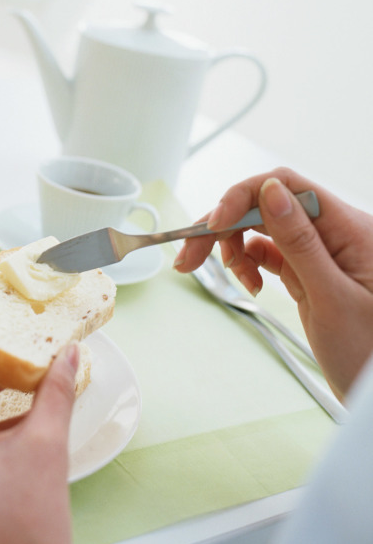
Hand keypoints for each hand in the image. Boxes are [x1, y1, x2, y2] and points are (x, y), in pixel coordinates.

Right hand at [173, 168, 372, 399]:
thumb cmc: (371, 356)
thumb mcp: (333, 298)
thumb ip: (300, 241)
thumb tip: (270, 191)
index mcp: (349, 228)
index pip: (286, 187)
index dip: (243, 197)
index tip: (211, 224)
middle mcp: (334, 233)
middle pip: (267, 205)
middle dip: (225, 224)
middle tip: (189, 256)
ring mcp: (321, 252)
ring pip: (263, 227)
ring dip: (233, 245)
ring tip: (231, 277)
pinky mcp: (309, 272)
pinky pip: (270, 251)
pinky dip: (249, 262)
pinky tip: (249, 282)